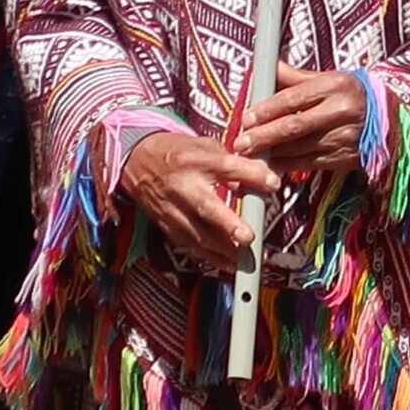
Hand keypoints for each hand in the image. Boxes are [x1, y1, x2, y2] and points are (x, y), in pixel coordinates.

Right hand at [118, 131, 279, 273]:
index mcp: (196, 160)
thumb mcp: (204, 145)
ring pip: (198, 233)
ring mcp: (173, 208)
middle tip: (249, 238)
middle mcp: (183, 185)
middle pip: (207, 206)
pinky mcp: (167, 225)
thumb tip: (261, 176)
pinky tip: (230, 265)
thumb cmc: (178, 152)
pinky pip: (190, 245)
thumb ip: (231, 161)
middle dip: (228, 224)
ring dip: (224, 250)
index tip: (273, 183)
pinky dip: (211, 258)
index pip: (227, 166)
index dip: (252, 175)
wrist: (137, 161)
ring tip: (247, 260)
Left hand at [235, 63, 368, 171]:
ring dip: (271, 153)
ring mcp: (344, 137)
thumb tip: (267, 67)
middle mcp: (341, 111)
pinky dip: (286, 166)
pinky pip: (308, 164)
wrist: (391, 120)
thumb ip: (296, 77)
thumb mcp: (330, 79)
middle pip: (295, 126)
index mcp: (335, 86)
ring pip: (299, 148)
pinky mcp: (344, 158)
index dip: (267, 110)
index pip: (294, 98)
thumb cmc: (351, 95)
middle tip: (240, 143)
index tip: (247, 118)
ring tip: (249, 155)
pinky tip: (270, 165)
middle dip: (264, 136)